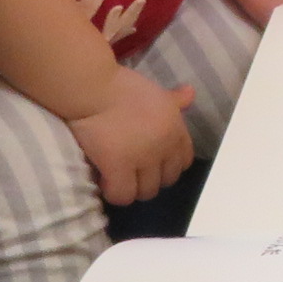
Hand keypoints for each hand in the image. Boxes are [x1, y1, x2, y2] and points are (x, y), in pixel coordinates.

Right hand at [66, 67, 197, 205]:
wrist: (92, 87)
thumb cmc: (120, 86)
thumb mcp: (154, 90)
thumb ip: (174, 99)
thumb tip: (190, 93)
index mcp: (175, 127)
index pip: (184, 161)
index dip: (167, 164)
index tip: (151, 162)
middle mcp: (165, 145)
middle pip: (167, 180)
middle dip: (150, 178)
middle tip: (131, 171)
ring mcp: (143, 158)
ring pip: (146, 191)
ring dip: (132, 187)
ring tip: (117, 176)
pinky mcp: (119, 167)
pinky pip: (123, 195)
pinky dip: (113, 192)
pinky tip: (104, 179)